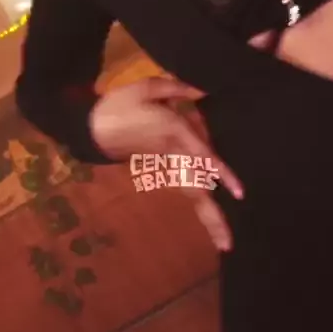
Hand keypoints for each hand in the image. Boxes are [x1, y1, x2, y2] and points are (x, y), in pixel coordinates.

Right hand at [90, 77, 243, 250]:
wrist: (94, 128)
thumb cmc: (120, 105)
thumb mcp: (146, 87)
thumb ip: (175, 87)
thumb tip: (200, 89)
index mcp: (171, 133)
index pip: (201, 155)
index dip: (221, 172)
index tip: (238, 193)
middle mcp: (173, 155)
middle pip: (195, 189)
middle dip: (211, 216)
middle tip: (227, 245)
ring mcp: (168, 166)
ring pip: (190, 193)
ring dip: (207, 218)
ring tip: (224, 242)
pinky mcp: (163, 168)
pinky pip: (186, 186)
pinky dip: (201, 202)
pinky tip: (213, 218)